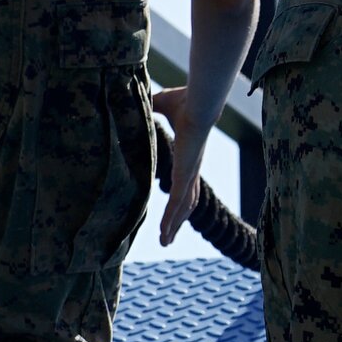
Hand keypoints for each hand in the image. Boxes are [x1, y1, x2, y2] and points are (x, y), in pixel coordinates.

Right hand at [152, 83, 217, 244]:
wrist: (199, 102)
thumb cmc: (186, 100)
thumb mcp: (164, 105)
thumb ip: (154, 107)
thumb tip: (141, 99)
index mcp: (189, 156)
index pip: (187, 183)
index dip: (181, 198)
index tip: (175, 210)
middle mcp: (192, 169)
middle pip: (188, 202)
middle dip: (179, 220)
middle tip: (169, 237)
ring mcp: (189, 174)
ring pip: (183, 208)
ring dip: (174, 226)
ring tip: (165, 242)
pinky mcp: (185, 175)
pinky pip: (177, 203)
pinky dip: (170, 220)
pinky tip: (164, 234)